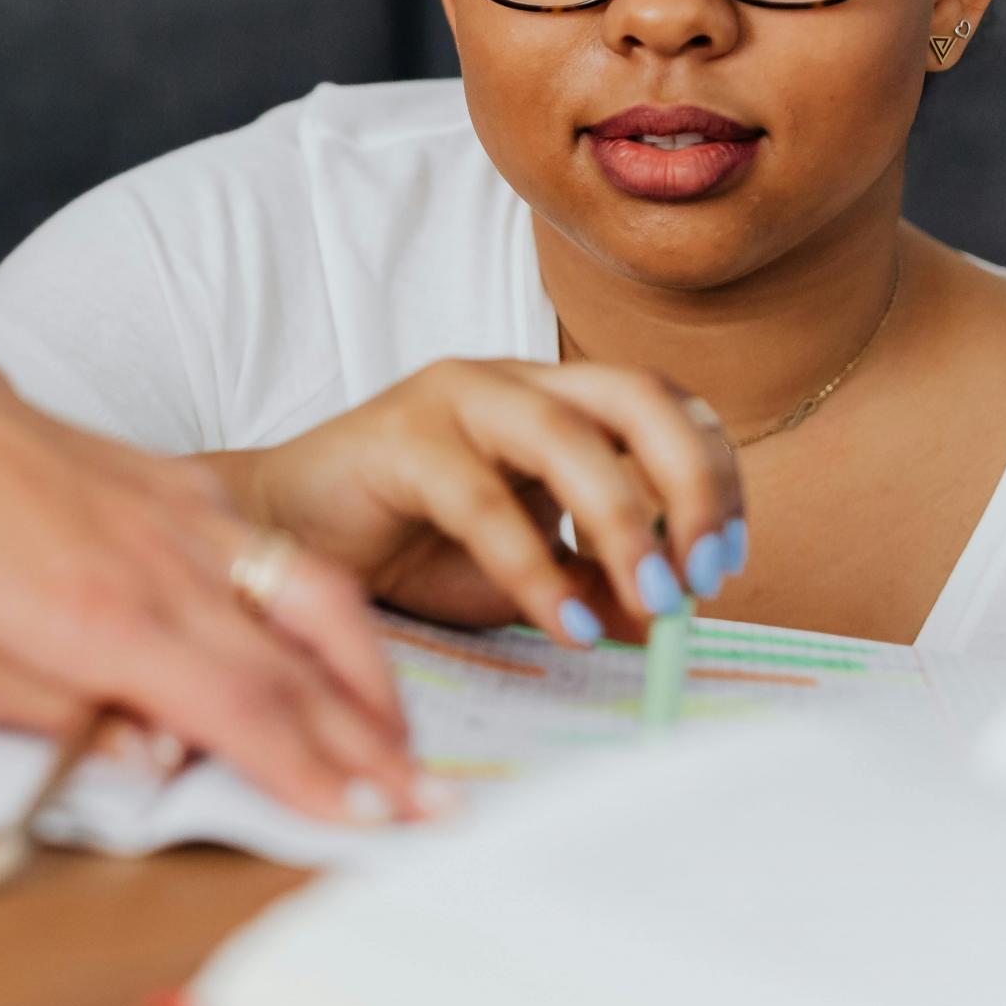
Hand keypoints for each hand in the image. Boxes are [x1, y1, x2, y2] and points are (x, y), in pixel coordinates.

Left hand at [0, 357, 425, 823]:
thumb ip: (69, 724)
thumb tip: (165, 765)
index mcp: (100, 620)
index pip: (236, 711)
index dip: (311, 773)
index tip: (369, 823)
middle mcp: (163, 567)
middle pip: (298, 670)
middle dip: (376, 749)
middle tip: (436, 810)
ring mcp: (190, 519)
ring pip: (316, 601)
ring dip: (374, 682)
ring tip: (405, 746)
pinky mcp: (196, 492)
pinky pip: (284, 559)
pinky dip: (333, 619)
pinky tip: (350, 666)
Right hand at [215, 360, 745, 645]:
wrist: (283, 546)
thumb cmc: (405, 554)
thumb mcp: (526, 582)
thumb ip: (595, 589)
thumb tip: (672, 618)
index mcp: (558, 400)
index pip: (668, 409)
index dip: (713, 480)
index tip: (721, 567)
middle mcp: (517, 382)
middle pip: (639, 395)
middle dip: (692, 483)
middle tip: (702, 576)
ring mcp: (457, 398)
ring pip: (570, 434)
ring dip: (625, 524)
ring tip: (650, 604)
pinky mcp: (399, 437)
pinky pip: (484, 498)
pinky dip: (534, 566)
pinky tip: (560, 623)